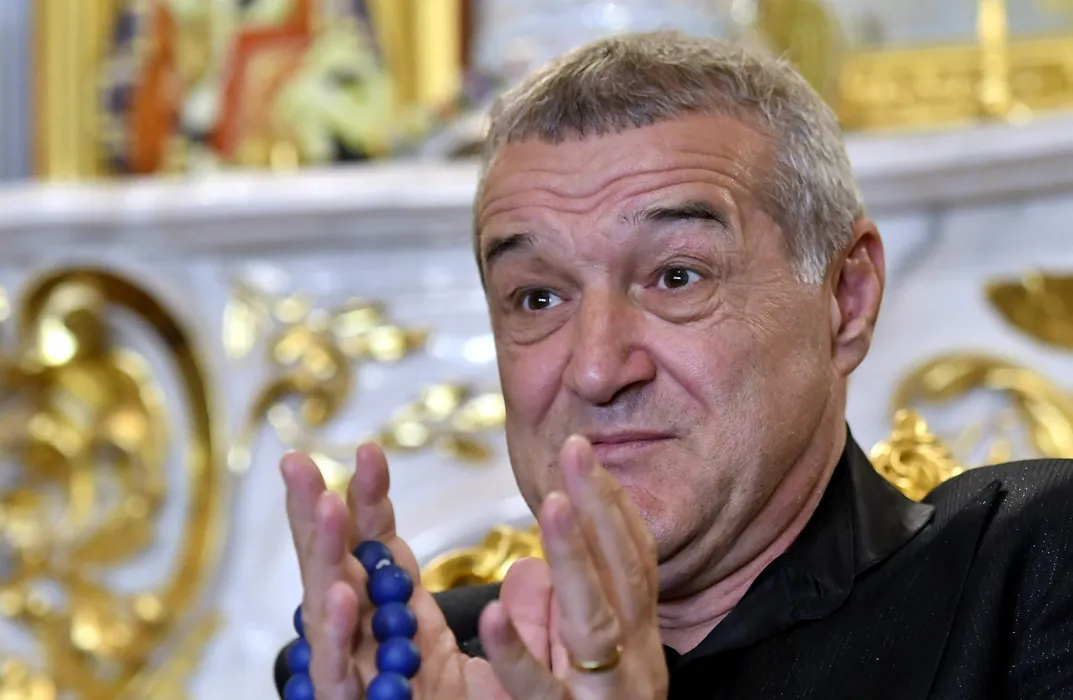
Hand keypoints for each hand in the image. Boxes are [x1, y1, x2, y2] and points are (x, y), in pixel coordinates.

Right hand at [282, 443, 551, 698]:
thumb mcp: (497, 671)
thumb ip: (518, 623)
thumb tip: (531, 573)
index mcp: (400, 631)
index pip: (378, 556)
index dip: (371, 505)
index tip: (371, 453)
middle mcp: (370, 651)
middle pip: (336, 574)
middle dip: (316, 518)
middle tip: (299, 463)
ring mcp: (358, 684)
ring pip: (330, 620)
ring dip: (326, 562)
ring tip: (328, 506)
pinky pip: (342, 680)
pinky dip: (340, 639)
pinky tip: (342, 598)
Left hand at [479, 436, 667, 699]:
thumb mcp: (563, 666)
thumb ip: (545, 618)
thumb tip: (526, 566)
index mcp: (635, 640)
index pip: (634, 562)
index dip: (614, 506)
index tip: (586, 454)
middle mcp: (635, 662)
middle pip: (624, 575)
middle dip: (600, 507)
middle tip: (576, 449)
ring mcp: (607, 695)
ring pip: (595, 620)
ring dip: (574, 559)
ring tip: (553, 507)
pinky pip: (538, 688)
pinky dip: (516, 650)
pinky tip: (492, 614)